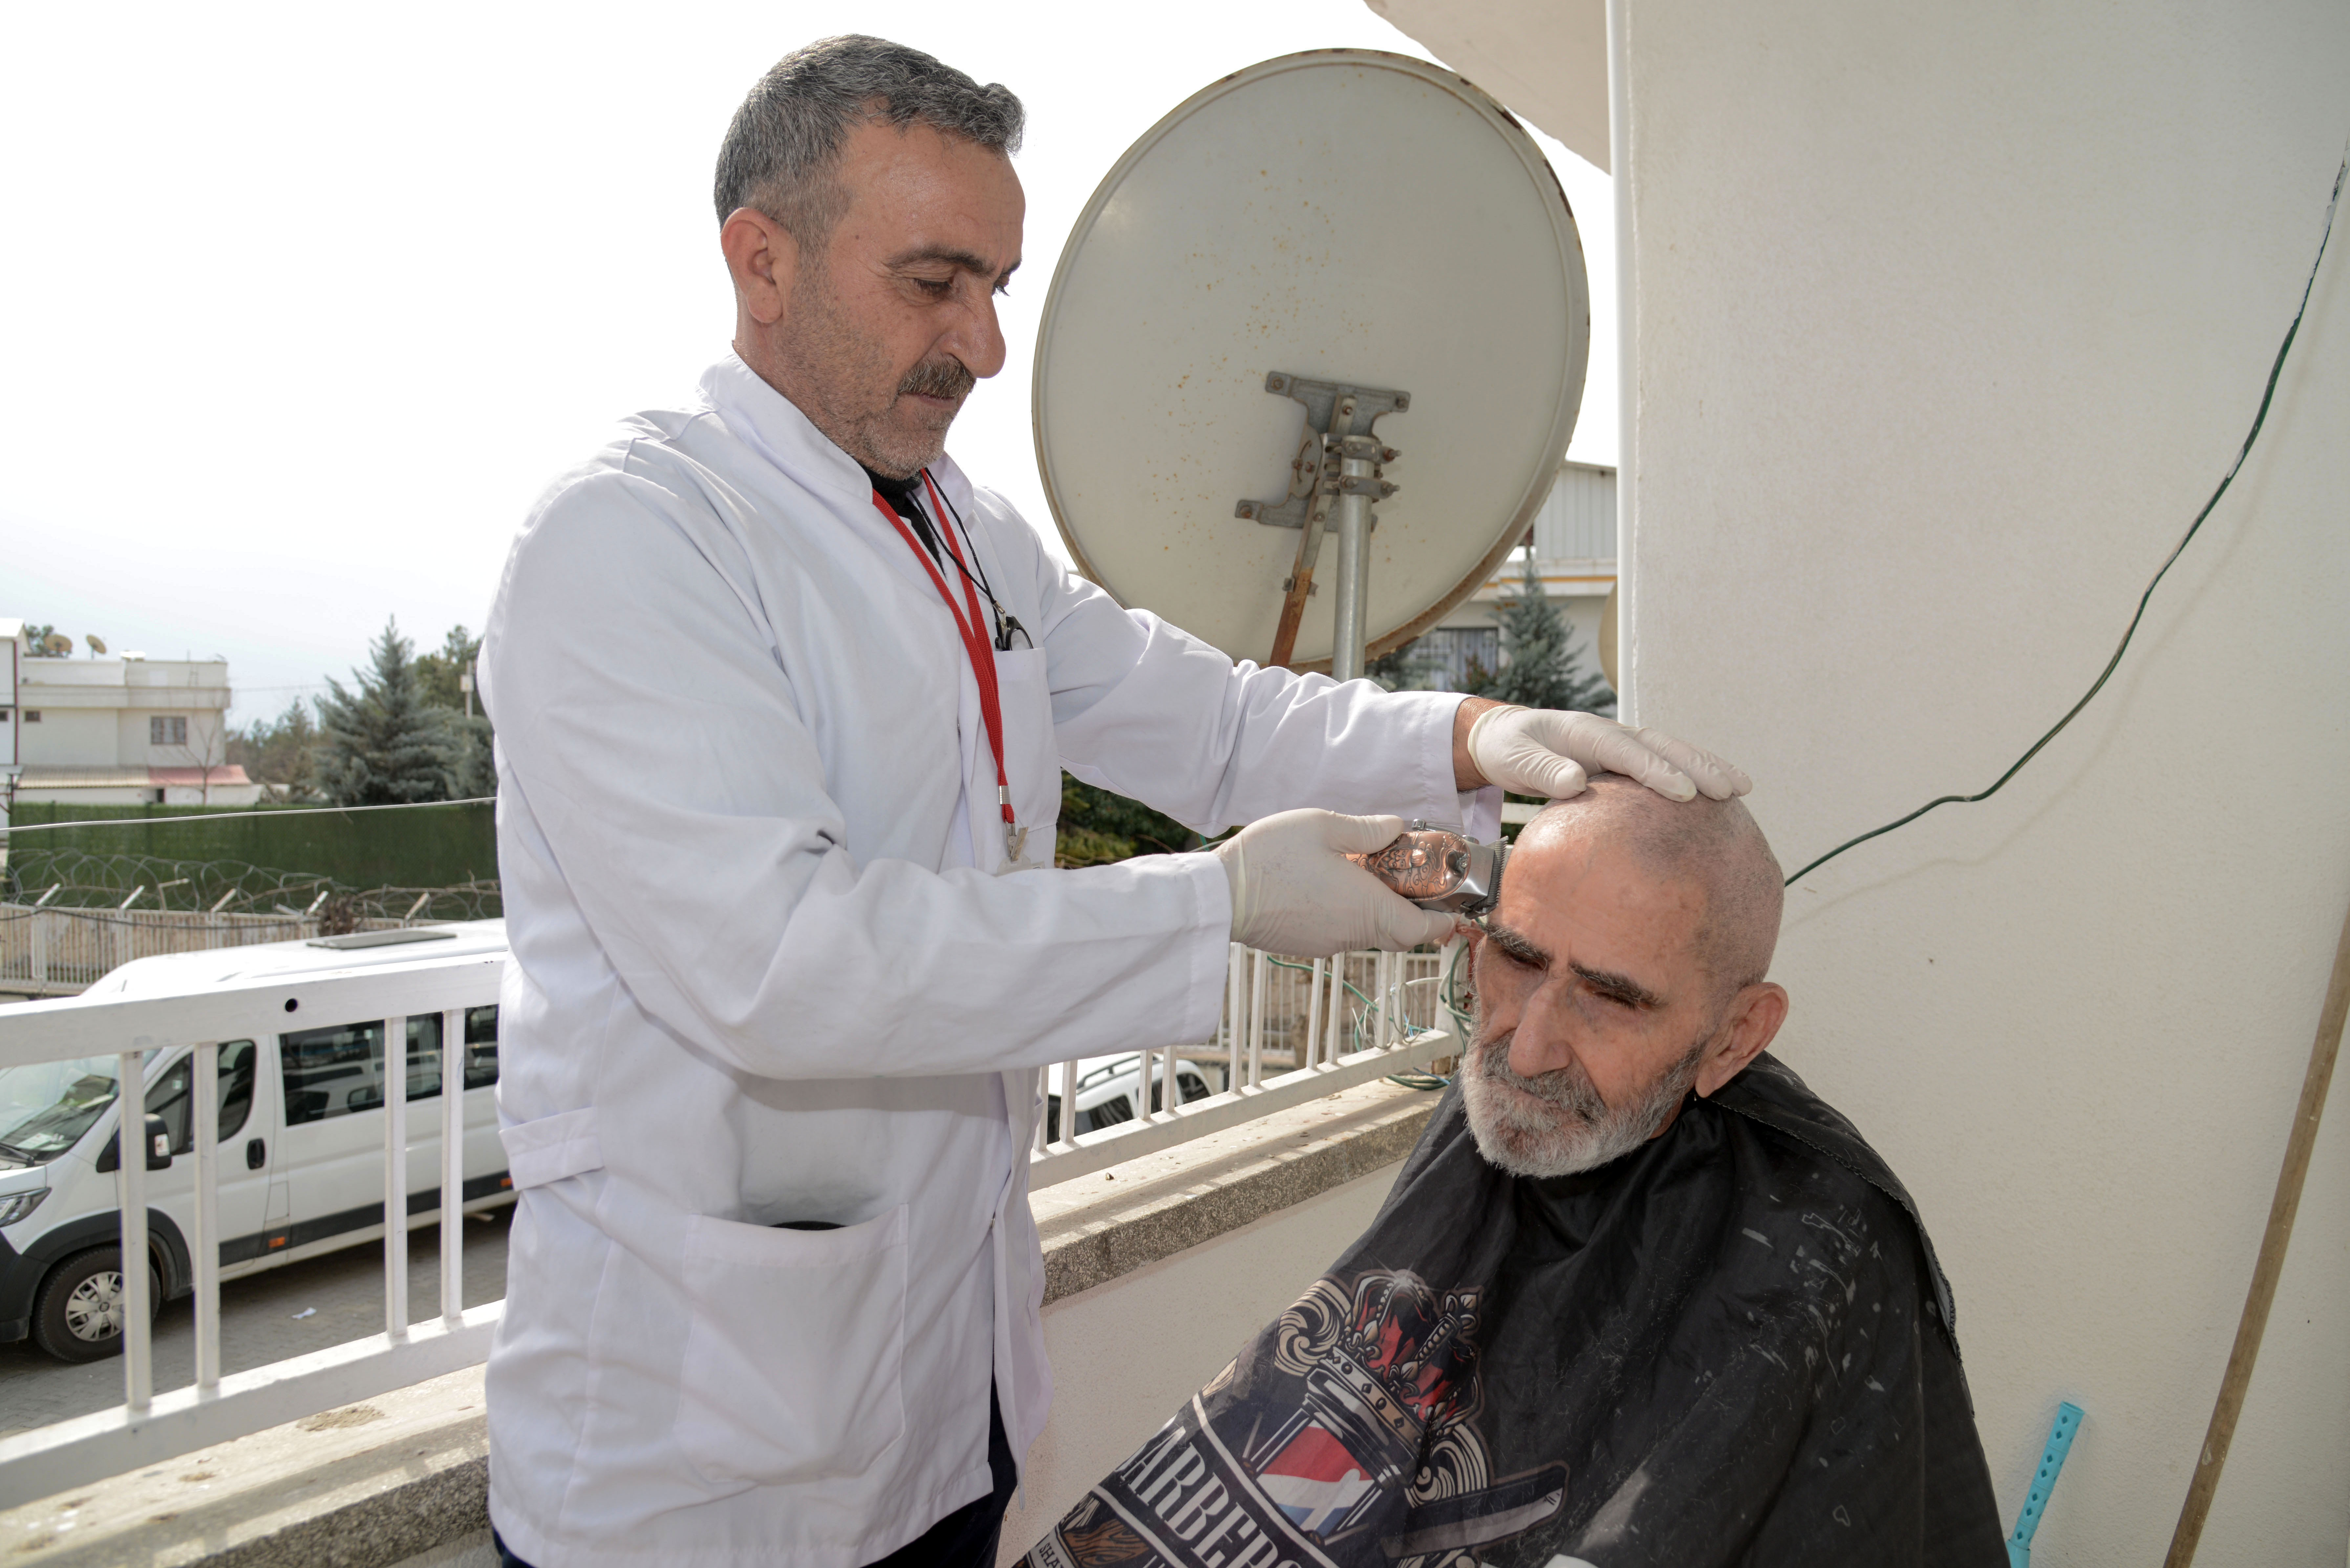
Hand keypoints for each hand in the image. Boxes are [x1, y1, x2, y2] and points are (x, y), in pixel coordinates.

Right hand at [1213, 810, 1457, 956]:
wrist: (1219, 895)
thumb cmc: (1271, 857)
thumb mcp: (1323, 825)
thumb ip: (1367, 829)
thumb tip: (1397, 828)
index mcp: (1366, 907)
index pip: (1421, 929)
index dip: (1443, 919)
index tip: (1451, 903)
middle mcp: (1352, 932)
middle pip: (1399, 934)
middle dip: (1415, 913)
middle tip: (1414, 881)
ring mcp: (1327, 942)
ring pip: (1370, 932)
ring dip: (1380, 909)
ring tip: (1368, 873)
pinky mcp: (1305, 943)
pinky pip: (1343, 931)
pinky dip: (1352, 913)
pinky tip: (1335, 884)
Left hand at [1463, 704, 1750, 801]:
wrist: (1506, 736)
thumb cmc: (1511, 749)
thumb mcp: (1516, 761)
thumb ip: (1543, 771)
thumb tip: (1575, 783)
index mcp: (1586, 732)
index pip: (1629, 751)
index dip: (1657, 771)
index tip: (1683, 793)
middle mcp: (1611, 733)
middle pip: (1662, 746)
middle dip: (1699, 766)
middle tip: (1731, 790)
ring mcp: (1622, 743)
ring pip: (1671, 751)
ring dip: (1707, 766)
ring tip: (1742, 788)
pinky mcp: (1626, 758)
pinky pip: (1665, 762)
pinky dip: (1694, 772)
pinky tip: (1719, 792)